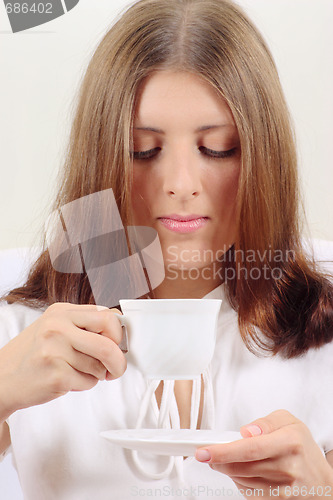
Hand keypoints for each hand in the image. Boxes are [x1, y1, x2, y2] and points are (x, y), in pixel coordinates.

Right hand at [0, 303, 126, 418]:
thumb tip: (120, 329)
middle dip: (118, 360)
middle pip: (108, 342)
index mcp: (60, 311)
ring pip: (99, 365)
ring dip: (96, 374)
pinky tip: (68, 379)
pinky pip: (89, 381)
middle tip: (116, 368)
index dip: (118, 334)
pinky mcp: (56, 374)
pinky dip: (85, 384)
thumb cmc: (33, 354)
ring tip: (76, 371)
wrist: (2, 379)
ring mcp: (55, 350)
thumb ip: (83, 324)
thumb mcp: (54, 327)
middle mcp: (57, 327)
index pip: (106, 316)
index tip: (118, 345)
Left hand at [195, 410, 332, 498]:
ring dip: (228, 469)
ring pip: (242, 480)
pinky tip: (242, 471)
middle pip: (242, 466)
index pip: (250, 448)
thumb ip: (265, 422)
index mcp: (289, 442)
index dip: (224, 451)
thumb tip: (246, 431)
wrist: (321, 481)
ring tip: (227, 459)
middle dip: (219, 460)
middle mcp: (287, 467)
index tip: (205, 451)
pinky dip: (240, 481)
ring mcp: (283, 489)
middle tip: (207, 454)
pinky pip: (249, 492)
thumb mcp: (288, 422)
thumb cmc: (302, 447)